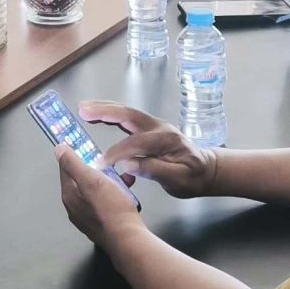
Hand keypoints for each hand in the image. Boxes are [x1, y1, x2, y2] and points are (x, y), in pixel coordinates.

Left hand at [57, 147, 142, 245]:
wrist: (128, 238)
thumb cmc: (111, 208)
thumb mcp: (91, 180)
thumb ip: (73, 164)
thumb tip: (58, 149)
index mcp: (69, 196)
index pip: (66, 169)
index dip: (76, 156)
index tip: (87, 148)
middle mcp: (75, 209)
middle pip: (83, 181)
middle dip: (98, 171)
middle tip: (111, 166)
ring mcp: (88, 219)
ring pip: (96, 192)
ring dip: (110, 182)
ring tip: (124, 180)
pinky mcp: (102, 225)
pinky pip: (105, 204)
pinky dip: (115, 196)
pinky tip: (126, 195)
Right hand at [86, 102, 218, 198]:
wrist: (206, 170)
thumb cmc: (193, 177)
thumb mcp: (177, 179)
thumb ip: (154, 170)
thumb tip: (127, 165)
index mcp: (166, 140)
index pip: (137, 143)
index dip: (117, 152)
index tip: (100, 163)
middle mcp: (159, 127)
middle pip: (129, 115)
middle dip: (105, 112)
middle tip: (83, 110)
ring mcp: (154, 124)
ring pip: (126, 112)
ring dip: (104, 109)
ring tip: (84, 108)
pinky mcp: (148, 127)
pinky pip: (127, 117)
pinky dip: (110, 114)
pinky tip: (97, 114)